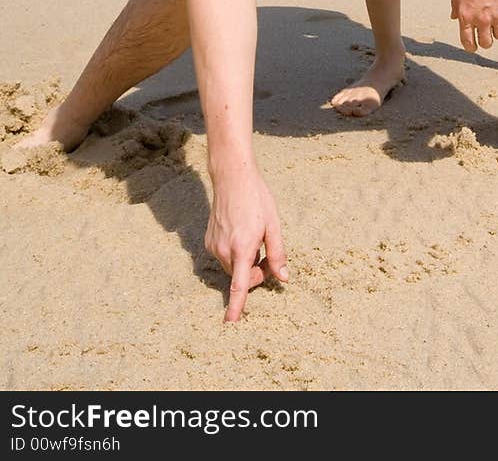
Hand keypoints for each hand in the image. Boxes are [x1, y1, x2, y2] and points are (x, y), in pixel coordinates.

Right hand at [206, 166, 287, 322]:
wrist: (232, 177)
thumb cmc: (257, 198)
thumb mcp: (274, 224)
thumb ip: (278, 254)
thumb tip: (283, 278)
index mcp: (243, 247)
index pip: (240, 285)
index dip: (236, 306)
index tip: (230, 324)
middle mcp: (224, 250)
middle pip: (242, 277)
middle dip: (256, 272)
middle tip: (267, 252)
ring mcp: (213, 246)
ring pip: (233, 267)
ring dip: (245, 262)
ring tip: (254, 237)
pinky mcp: (208, 241)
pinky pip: (224, 257)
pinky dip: (235, 254)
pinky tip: (240, 232)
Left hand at [451, 0, 497, 51]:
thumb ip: (456, 5)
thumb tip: (455, 17)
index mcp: (466, 14)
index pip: (468, 41)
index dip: (470, 46)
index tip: (473, 46)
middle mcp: (482, 18)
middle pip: (486, 43)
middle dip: (485, 40)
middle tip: (486, 34)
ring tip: (497, 22)